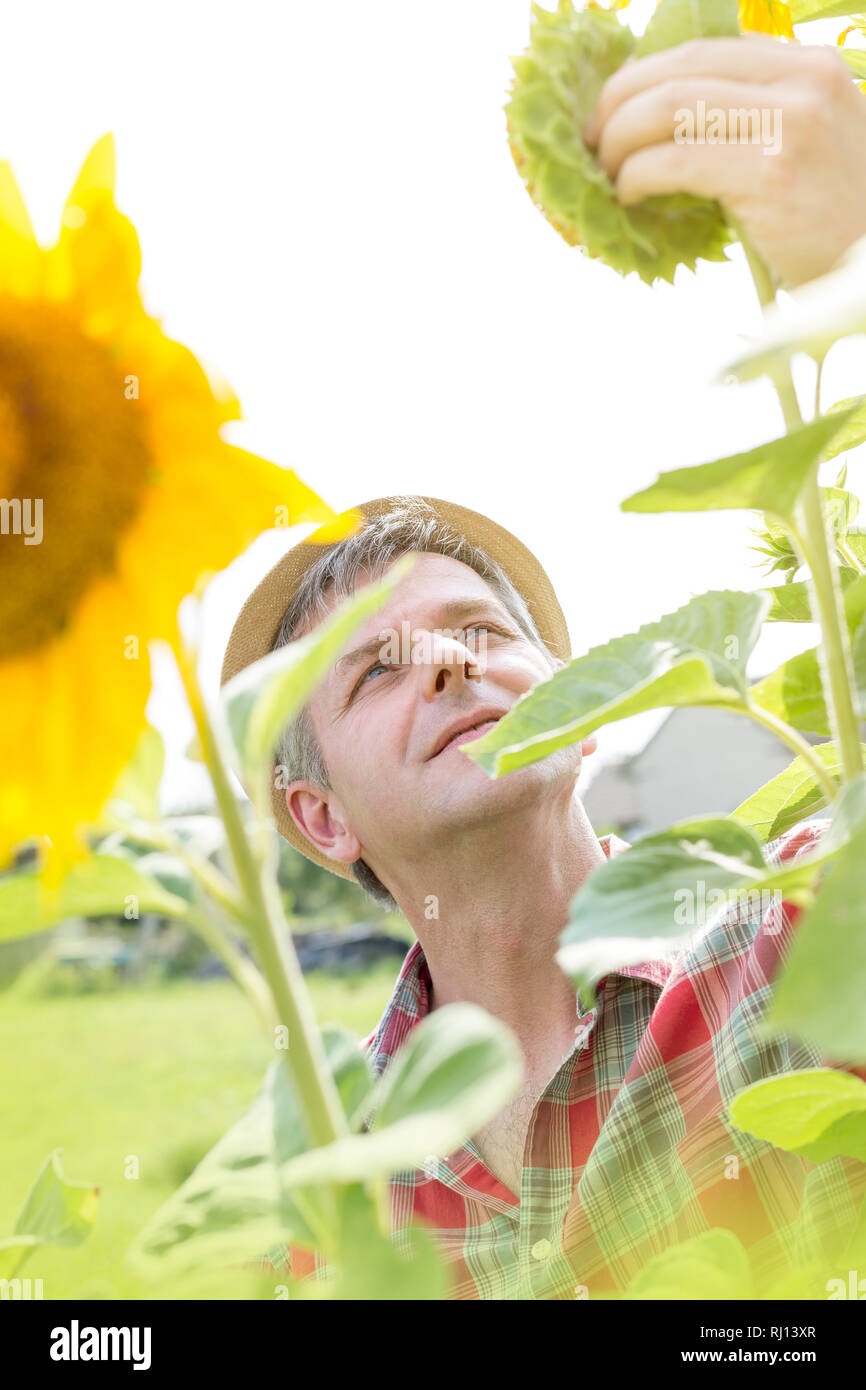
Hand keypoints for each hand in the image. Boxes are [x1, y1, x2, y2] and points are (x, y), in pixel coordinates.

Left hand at [583, 34, 865, 286]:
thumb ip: (753, 121)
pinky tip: (630, 195)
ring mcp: (790, 122)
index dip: (643, 78)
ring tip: (607, 172)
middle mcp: (802, 81)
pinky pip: (676, 159)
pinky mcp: (772, 172)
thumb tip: (660, 122)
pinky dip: (637, 175)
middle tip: (592, 142)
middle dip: (617, 103)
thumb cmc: (835, 222)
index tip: (613, 113)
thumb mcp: (806, 146)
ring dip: (618, 140)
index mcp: (807, 66)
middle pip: (677, 68)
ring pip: (668, 106)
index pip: (703, 50)